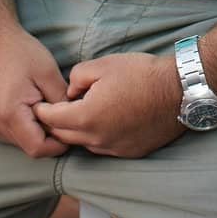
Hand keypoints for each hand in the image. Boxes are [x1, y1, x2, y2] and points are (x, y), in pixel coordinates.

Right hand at [0, 21, 68, 158]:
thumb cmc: (20, 52)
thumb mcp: (47, 73)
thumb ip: (61, 101)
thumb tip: (73, 119)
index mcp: (9, 114)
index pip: (37, 148)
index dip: (58, 144)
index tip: (72, 128)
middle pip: (29, 146)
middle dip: (49, 136)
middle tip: (64, 115)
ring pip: (21, 141)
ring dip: (38, 130)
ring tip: (48, 106)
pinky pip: (13, 132)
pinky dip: (27, 125)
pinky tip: (35, 105)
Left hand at [34, 52, 184, 158]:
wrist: (178, 90)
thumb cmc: (141, 74)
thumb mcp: (103, 64)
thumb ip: (76, 78)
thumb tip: (71, 92)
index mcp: (86, 118)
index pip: (51, 120)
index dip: (41, 111)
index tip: (38, 104)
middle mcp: (96, 140)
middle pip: (63, 137)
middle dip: (55, 123)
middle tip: (54, 109)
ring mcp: (113, 149)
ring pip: (82, 144)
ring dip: (76, 131)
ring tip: (80, 112)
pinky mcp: (128, 153)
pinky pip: (102, 148)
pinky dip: (96, 137)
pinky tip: (103, 121)